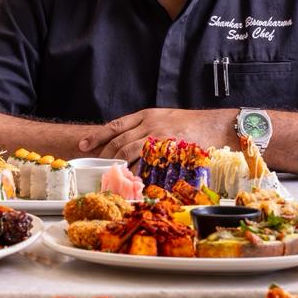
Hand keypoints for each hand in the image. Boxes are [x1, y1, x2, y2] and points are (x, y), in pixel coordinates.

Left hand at [78, 108, 236, 165]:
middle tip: (97, 170)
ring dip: (118, 168)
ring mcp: (160, 138)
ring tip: (111, 178)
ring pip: (130, 154)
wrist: (215, 126)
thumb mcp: (163, 117)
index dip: (97, 136)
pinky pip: (148, 165)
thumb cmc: (189, 124)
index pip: (115, 126)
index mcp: (146, 115)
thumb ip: (143, 126)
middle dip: (105, 157)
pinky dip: (137, 174)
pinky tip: (131, 182)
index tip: (82, 146)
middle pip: (119, 143)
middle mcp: (151, 124)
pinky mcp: (170, 152)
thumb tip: (121, 141)